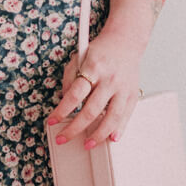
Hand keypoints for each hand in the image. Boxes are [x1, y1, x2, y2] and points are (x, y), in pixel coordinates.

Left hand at [46, 29, 146, 149]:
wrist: (126, 41)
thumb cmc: (101, 51)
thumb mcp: (79, 58)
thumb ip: (70, 79)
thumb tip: (65, 102)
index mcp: (94, 68)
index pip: (75, 95)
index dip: (61, 110)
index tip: (52, 121)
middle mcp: (110, 79)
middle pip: (91, 111)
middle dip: (74, 128)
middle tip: (63, 138)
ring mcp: (123, 88)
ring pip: (110, 117)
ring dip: (98, 134)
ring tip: (87, 144)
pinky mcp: (132, 94)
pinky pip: (126, 116)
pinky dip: (119, 129)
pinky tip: (111, 138)